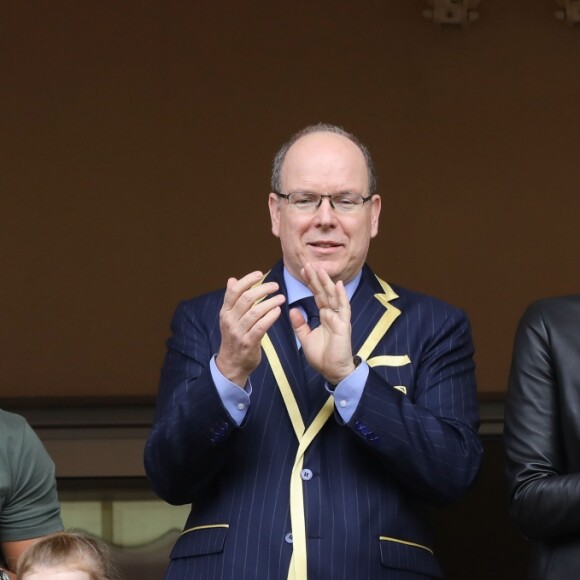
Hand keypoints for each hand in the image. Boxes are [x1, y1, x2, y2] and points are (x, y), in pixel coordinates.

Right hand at [216, 271, 284, 386]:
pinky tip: (278, 311)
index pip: (234, 291)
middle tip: (275, 285)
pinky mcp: (249, 342)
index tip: (260, 274)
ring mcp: (239, 332)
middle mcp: (230, 320)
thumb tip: (232, 279)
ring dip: (270, 302)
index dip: (247, 280)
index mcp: (225, 312)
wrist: (231, 364)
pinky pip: (261, 326)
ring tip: (281, 297)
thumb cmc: (234, 337)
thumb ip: (232, 299)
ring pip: (255, 311)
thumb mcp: (229, 318)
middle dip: (263, 289)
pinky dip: (271, 316)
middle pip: (247, 299)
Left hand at [290, 263, 355, 383]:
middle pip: (324, 293)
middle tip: (308, 264)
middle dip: (316, 278)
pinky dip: (341, 296)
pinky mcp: (344, 326)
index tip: (303, 271)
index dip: (311, 283)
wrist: (332, 371)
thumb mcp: (305, 338)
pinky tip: (338, 284)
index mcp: (324, 317)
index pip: (317, 296)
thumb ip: (299, 324)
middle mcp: (333, 315)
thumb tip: (292, 309)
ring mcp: (339, 319)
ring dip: (327, 282)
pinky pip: (343, 308)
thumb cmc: (322, 357)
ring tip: (320, 269)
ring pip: (333, 297)